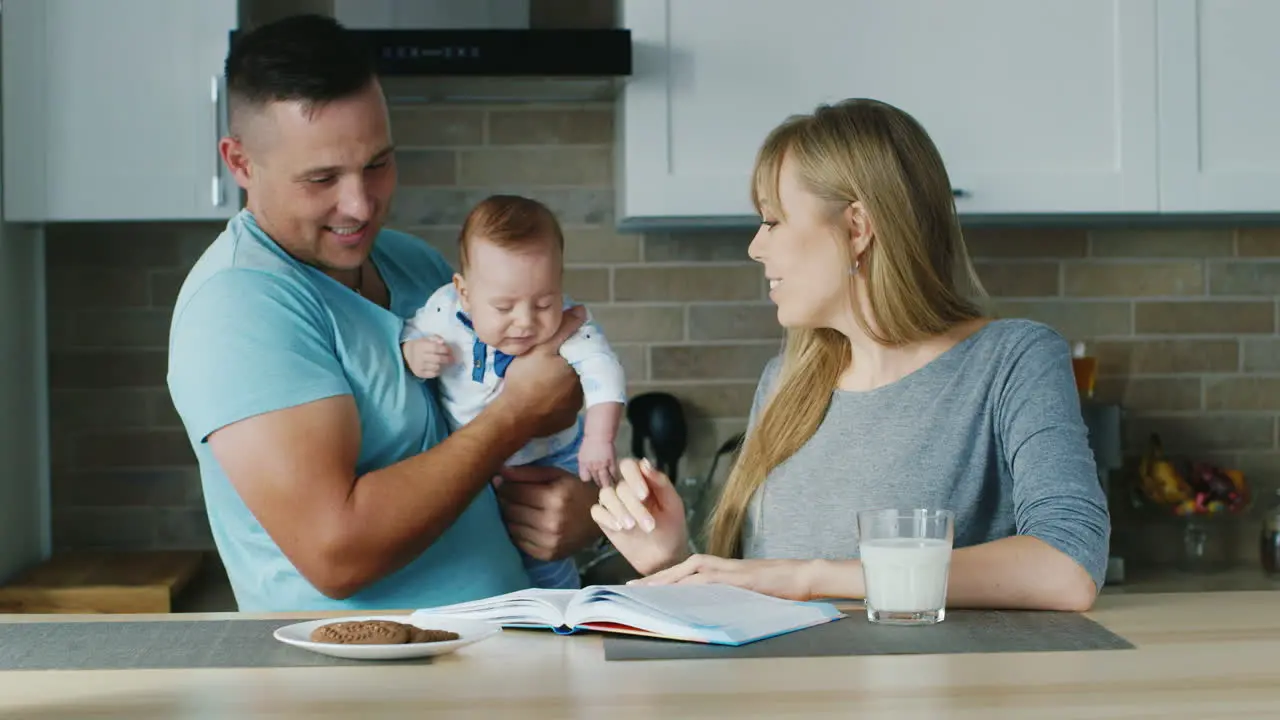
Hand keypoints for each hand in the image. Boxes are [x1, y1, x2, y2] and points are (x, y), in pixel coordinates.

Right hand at [402, 336, 451, 378]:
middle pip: (438, 359)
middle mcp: (420, 357)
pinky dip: (438, 371)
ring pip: (437, 367)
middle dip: (447, 359)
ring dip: (443, 365)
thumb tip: (443, 342)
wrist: (405, 355)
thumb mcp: (425, 339)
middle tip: (452, 359)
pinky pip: (433, 374)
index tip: (450, 351)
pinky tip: (438, 368)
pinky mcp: (419, 373)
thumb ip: (435, 338)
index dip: (446, 350)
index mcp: (421, 346)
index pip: (436, 348)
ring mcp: (419, 366)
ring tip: (444, 363)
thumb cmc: (418, 346)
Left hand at [495, 464, 601, 561]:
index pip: (514, 492)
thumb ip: (528, 473)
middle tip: (506, 495)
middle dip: (505, 500)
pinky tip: (524, 524)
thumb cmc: (577, 491)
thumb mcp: (557, 475)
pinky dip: (518, 532)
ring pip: (512, 527)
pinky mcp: (548, 555)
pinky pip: (520, 543)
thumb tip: (499, 473)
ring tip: (517, 509)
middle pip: (511, 510)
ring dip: (510, 517)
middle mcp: (551, 522)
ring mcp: (550, 542)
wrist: (600, 519)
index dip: (504, 486)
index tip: (500, 482)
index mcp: (555, 498)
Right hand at [499, 306, 585, 436]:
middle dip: (564, 368)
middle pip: (576, 372)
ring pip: (570, 390)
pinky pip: (563, 407)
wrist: (513, 416)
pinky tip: (542, 398)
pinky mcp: (565, 422)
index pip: (582, 354)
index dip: (569, 350)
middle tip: (544, 367)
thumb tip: (582, 312)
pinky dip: (555, 402)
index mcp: (580, 370)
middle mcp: (583, 390)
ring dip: (560, 385)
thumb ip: (564, 329)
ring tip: (541, 382)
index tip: (555, 350)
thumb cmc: (526, 379)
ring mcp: (574, 409)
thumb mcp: (542, 348)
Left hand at [577, 435, 616, 486]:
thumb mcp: (582, 455)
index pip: (585, 478)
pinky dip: (615, 478)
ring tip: (611, 489)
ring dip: (608, 485)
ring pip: (605, 480)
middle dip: (599, 484)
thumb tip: (587, 473)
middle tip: (603, 489)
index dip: (588, 479)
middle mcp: (592, 466)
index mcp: (583, 464)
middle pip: (596, 480)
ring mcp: (602, 465)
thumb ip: (584, 465)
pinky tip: (617, 481)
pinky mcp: (611, 462)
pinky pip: (613, 474)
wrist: (599, 435)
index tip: (592, 480)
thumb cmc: (590, 443)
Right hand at [591, 458, 690, 575]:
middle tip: (649, 525)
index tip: (644, 495)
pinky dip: (606, 517)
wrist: (664, 557)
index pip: (628, 465)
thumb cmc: (671, 527)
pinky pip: (597, 511)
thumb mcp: (672, 503)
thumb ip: (660, 482)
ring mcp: (614, 504)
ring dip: (619, 510)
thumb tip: (644, 463)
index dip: (633, 476)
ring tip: (632, 526)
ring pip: (605, 495)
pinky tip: (619, 527)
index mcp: (642, 481)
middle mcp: (625, 489)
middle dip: (634, 506)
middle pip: (620, 486)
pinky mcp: (604, 520)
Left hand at [630, 555, 818, 601]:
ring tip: (644, 589)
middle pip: (677, 569)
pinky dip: (691, 584)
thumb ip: (720, 594)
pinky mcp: (736, 577)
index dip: (659, 580)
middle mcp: (716, 565)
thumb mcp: (741, 590)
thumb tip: (700, 608)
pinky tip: (677, 590)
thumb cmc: (772, 586)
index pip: (681, 573)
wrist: (799, 576)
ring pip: (687, 572)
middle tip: (629, 588)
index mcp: (716, 568)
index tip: (638, 587)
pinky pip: (708, 580)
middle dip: (653, 579)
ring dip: (665, 580)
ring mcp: (726, 569)